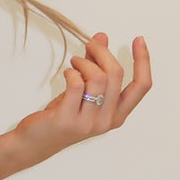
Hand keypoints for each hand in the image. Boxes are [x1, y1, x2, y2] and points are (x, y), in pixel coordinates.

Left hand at [15, 33, 151, 164]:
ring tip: (75, 62)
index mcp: (117, 115)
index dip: (143, 60)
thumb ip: (95, 66)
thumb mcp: (84, 92)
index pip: (142, 86)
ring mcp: (88, 122)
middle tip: (90, 45)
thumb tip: (102, 37)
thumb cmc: (62, 116)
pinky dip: (72, 72)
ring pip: (98, 78)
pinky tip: (67, 73)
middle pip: (116, 75)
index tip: (139, 39)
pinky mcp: (67, 119)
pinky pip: (77, 85)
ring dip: (85, 62)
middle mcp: (107, 121)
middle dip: (102, 52)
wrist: (35, 142)